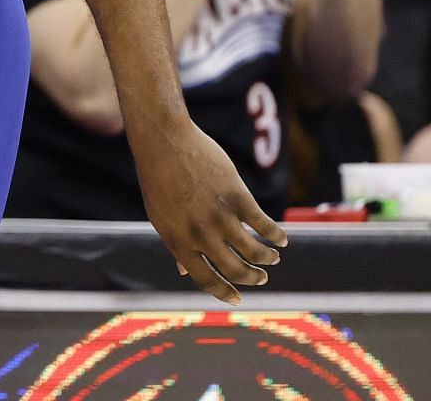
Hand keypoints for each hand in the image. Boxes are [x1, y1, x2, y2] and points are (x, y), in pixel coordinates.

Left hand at [131, 115, 285, 302]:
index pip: (206, 280)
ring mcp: (220, 216)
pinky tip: (282, 239)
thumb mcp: (160, 215)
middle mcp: (199, 234)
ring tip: (273, 258)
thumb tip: (182, 271)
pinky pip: (264, 225)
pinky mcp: (237, 197)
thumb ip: (176, 243)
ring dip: (268, 258)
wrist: (164, 141)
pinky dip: (276, 235)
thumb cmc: (159, 179)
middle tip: (261, 277)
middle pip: (235, 270)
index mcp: (177, 241)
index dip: (225, 293)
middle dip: (252, 278)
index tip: (238, 299)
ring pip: (254, 251)